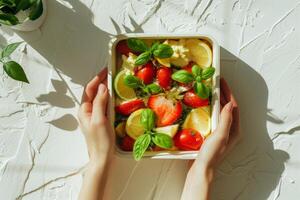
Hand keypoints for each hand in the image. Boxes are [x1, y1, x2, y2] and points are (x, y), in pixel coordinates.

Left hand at [78, 68, 113, 164]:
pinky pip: (103, 105)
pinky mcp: (100, 120)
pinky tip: (115, 96)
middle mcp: (87, 111)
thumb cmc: (100, 141)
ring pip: (99, 98)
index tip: (106, 70)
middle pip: (93, 92)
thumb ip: (99, 103)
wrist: (102, 158)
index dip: (97, 78)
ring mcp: (94, 115)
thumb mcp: (99, 120)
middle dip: (101, 81)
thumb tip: (102, 87)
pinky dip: (108, 98)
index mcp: (84, 110)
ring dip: (105, 89)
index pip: (89, 89)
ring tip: (114, 81)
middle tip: (111, 72)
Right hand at [181, 78, 240, 199]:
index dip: (228, 93)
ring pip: (219, 112)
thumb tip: (230, 103)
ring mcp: (220, 132)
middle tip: (215, 83)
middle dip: (222, 95)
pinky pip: (211, 117)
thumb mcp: (220, 135)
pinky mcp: (211, 134)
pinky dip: (208, 109)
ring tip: (209, 91)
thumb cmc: (212, 154)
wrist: (201, 168)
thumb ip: (225, 119)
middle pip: (227, 108)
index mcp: (234, 130)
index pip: (233, 107)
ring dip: (215, 101)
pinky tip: (202, 106)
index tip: (222, 82)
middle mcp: (229, 130)